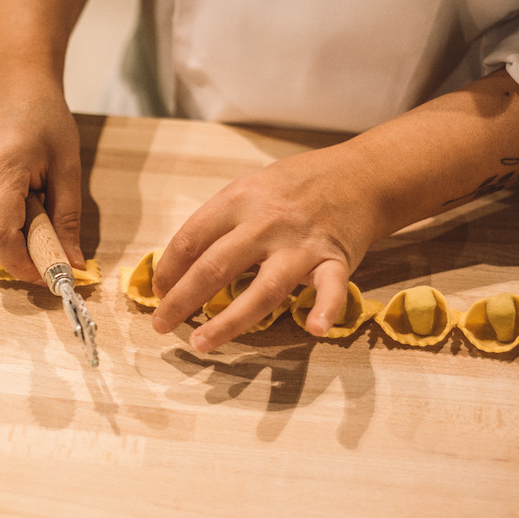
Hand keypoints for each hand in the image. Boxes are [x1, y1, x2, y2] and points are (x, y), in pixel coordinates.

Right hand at [0, 78, 84, 282]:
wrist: (9, 78)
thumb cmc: (45, 117)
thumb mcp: (68, 166)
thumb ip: (67, 219)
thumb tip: (72, 265)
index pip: (1, 236)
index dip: (22, 264)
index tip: (46, 274)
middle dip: (15, 251)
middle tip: (43, 238)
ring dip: (2, 230)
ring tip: (24, 200)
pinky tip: (3, 186)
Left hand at [150, 144, 380, 351]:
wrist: (360, 174)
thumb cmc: (296, 186)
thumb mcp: (251, 189)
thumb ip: (220, 223)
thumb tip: (179, 266)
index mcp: (239, 200)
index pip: (191, 238)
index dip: (168, 270)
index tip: (158, 292)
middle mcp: (266, 222)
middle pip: (215, 266)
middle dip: (182, 300)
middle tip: (161, 325)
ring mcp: (301, 244)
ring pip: (263, 288)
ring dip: (229, 321)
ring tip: (201, 343)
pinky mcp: (335, 260)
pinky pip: (332, 288)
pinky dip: (326, 309)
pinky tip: (315, 329)